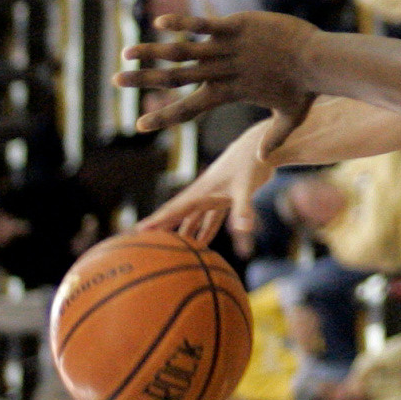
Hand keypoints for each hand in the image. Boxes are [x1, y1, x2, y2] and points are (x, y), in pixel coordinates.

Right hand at [117, 12, 320, 156]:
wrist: (322, 61)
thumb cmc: (307, 88)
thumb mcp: (291, 116)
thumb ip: (275, 136)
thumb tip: (263, 159)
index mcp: (230, 93)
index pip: (191, 109)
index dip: (166, 117)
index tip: (141, 125)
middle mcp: (223, 72)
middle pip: (177, 80)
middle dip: (145, 81)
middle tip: (115, 82)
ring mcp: (229, 49)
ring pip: (184, 51)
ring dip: (153, 52)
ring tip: (126, 53)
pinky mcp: (237, 27)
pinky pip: (205, 25)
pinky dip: (182, 24)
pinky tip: (159, 23)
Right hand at [143, 150, 262, 252]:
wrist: (261, 149)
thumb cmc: (250, 165)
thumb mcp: (246, 187)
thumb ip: (243, 209)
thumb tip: (243, 229)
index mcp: (201, 191)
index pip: (174, 209)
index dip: (158, 220)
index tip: (139, 230)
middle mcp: (204, 193)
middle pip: (178, 213)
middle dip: (162, 227)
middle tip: (143, 241)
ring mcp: (214, 195)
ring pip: (194, 217)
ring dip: (185, 232)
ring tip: (173, 250)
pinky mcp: (227, 197)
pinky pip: (212, 217)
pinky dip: (207, 229)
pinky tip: (203, 243)